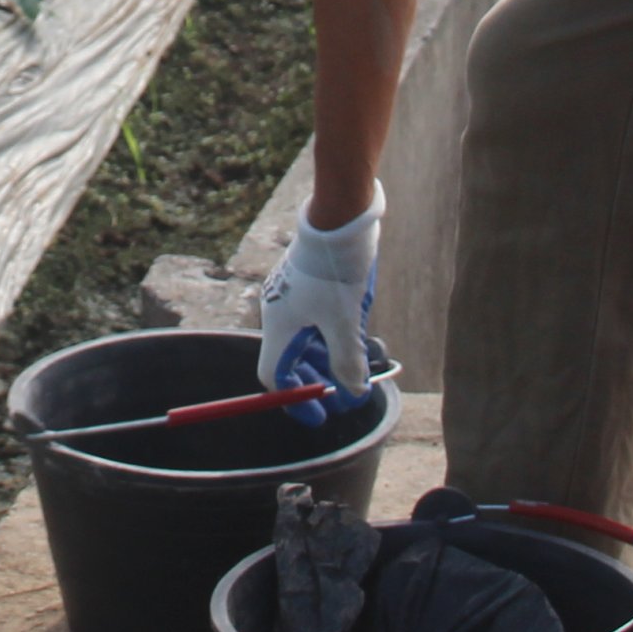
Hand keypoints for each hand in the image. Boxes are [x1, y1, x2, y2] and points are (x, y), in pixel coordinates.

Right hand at [258, 188, 381, 420]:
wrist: (339, 218)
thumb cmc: (335, 271)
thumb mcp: (345, 323)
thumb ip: (347, 362)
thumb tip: (355, 394)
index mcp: (279, 326)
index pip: (274, 377)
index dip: (296, 401)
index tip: (321, 413)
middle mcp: (280, 312)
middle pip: (291, 359)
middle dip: (317, 379)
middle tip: (344, 390)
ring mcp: (294, 295)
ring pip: (308, 338)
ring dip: (330, 355)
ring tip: (358, 358)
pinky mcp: (309, 282)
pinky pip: (317, 317)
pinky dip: (333, 331)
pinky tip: (357, 327)